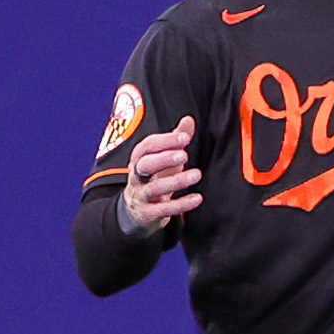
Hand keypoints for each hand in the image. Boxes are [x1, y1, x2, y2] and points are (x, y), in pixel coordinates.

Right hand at [119, 117, 199, 233]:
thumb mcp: (164, 159)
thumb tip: (188, 119)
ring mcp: (141, 196)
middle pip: (144, 165)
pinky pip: (164, 210)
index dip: (163, 141)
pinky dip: (181, 204)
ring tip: (197, 174)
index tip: (184, 138)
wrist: (137, 213)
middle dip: (163, 159)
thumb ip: (175, 140)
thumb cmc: (154, 179)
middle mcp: (136, 177)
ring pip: (155, 188)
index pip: (146, 147)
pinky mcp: (148, 214)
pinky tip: (197, 198)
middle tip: (184, 155)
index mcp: (139, 160)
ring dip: (176, 181)